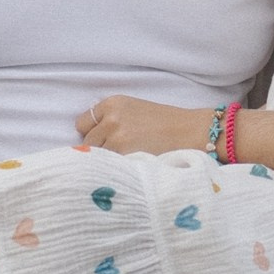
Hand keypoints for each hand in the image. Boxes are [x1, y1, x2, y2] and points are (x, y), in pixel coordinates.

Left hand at [77, 95, 211, 155]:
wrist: (191, 132)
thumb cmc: (165, 123)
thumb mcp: (134, 110)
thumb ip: (111, 118)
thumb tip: (88, 138)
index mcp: (112, 104)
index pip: (82, 123)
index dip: (92, 134)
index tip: (104, 140)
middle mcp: (111, 119)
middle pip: (87, 142)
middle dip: (98, 149)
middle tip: (119, 153)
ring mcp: (117, 139)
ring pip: (96, 157)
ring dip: (106, 162)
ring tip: (126, 161)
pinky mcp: (125, 156)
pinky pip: (109, 167)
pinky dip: (116, 170)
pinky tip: (129, 168)